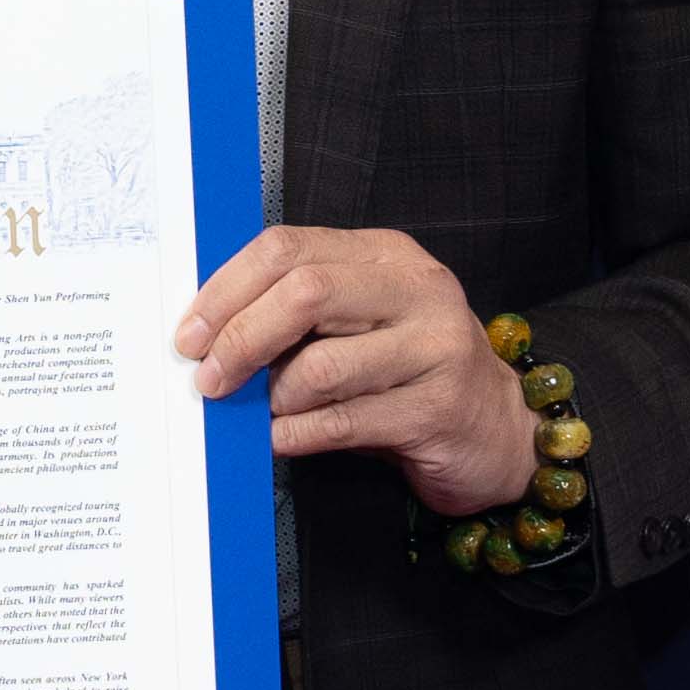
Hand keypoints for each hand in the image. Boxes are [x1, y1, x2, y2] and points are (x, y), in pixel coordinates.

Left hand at [172, 226, 540, 512]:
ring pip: (321, 365)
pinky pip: (343, 422)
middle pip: (304, 293)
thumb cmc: (409, 374)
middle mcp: (416, 290)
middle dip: (241, 338)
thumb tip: (207, 333)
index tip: (190, 333)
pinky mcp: (438, 408)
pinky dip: (296, 435)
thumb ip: (298, 313)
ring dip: (273, 397)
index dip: (226, 290)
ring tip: (260, 412)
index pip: (287, 248)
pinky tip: (280, 440)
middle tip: (209, 378)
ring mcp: (436, 347)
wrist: (499, 430)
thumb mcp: (359, 323)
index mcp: (385, 255)